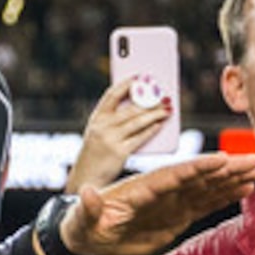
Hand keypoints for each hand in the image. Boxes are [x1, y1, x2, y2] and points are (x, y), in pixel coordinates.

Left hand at [57, 153, 254, 254]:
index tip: (221, 160)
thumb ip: (88, 208)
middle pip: (198, 176)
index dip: (197, 168)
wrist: (89, 237)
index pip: (173, 175)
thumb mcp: (81, 220)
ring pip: (207, 187)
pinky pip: (205, 203)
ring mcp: (171, 202)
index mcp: (140, 188)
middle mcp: (161, 190)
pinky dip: (225, 196)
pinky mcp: (177, 216)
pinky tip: (247, 188)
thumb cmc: (82, 226)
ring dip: (233, 179)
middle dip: (227, 169)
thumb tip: (88, 193)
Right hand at [66, 76, 175, 195]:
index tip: (141, 76)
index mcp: (96, 118)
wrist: (86, 178)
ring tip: (168, 108)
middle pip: (130, 107)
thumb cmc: (97, 153)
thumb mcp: (98, 132)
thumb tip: (141, 105)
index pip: (112, 94)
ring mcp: (110, 139)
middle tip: (164, 94)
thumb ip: (114, 119)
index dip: (127, 83)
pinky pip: (140, 137)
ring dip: (155, 113)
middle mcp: (102, 126)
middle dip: (149, 99)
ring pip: (138, 121)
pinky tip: (161, 123)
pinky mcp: (119, 153)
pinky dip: (152, 128)